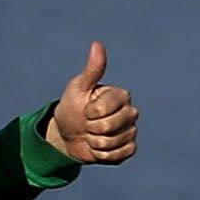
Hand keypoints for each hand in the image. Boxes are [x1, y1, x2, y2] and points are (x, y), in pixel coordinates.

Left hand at [43, 40, 138, 165]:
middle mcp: (130, 112)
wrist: (69, 133)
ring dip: (95, 143)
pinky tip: (99, 148)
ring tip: (92, 136)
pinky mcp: (129, 148)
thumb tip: (97, 44)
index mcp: (121, 95)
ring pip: (112, 143)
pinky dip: (103, 155)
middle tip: (88, 124)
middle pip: (109, 127)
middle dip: (91, 129)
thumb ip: (92, 69)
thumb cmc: (73, 106)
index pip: (103, 110)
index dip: (89, 113)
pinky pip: (119, 155)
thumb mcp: (78, 87)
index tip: (85, 109)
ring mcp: (131, 131)